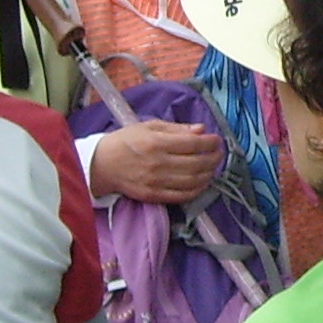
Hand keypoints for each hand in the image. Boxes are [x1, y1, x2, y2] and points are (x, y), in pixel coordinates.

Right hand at [87, 120, 223, 204]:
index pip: (193, 144)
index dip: (210, 142)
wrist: (102, 164)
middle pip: (196, 163)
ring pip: (192, 181)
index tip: (217, 140)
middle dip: (213, 158)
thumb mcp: (149, 126)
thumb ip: (177, 129)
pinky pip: (182, 196)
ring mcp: (156, 182)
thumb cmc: (126, 140)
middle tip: (219, 153)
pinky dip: (197, 190)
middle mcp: (158, 163)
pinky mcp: (153, 196)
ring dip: (209, 174)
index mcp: (156, 143)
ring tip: (213, 167)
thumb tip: (201, 130)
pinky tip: (203, 182)